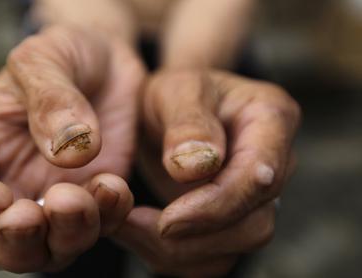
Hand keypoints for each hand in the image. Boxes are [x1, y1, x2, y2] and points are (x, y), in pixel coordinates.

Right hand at [0, 26, 143, 272]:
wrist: (110, 64)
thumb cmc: (64, 55)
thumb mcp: (47, 57)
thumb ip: (49, 98)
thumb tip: (66, 153)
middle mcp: (13, 184)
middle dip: (13, 242)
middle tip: (34, 216)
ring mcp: (56, 197)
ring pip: (48, 250)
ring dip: (64, 236)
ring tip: (83, 196)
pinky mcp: (97, 200)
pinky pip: (98, 229)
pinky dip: (107, 219)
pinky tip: (115, 187)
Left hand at [115, 69, 299, 276]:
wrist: (174, 109)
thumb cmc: (177, 94)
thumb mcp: (176, 90)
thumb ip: (188, 124)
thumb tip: (196, 169)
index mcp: (272, 119)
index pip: (258, 177)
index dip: (214, 205)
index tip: (166, 218)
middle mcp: (275, 163)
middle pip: (254, 224)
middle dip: (193, 236)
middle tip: (131, 224)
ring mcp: (257, 197)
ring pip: (234, 249)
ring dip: (177, 251)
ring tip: (126, 227)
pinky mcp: (234, 219)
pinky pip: (213, 258)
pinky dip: (174, 256)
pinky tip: (137, 232)